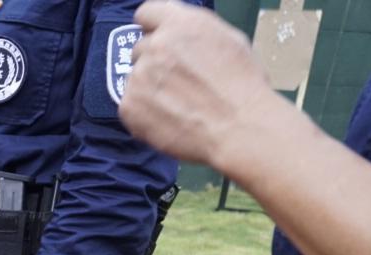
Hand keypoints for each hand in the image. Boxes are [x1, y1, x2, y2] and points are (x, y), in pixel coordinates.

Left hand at [119, 1, 280, 171]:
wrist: (237, 127)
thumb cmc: (242, 85)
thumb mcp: (228, 40)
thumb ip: (194, 32)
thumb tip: (178, 33)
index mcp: (181, 24)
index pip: (146, 13)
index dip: (153, 27)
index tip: (158, 39)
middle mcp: (155, 46)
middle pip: (141, 48)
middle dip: (154, 61)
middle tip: (176, 81)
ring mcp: (139, 77)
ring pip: (135, 78)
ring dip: (150, 88)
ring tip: (177, 104)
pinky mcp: (129, 106)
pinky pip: (130, 105)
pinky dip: (144, 112)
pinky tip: (167, 118)